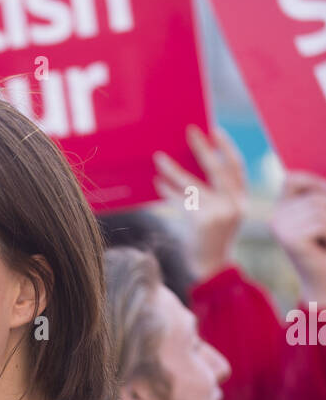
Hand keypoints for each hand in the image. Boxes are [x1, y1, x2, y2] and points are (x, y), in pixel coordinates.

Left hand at [153, 124, 246, 279]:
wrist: (211, 269)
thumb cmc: (210, 240)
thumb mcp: (219, 215)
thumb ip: (213, 194)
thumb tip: (189, 167)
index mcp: (241, 200)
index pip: (237, 167)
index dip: (227, 147)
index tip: (214, 131)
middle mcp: (234, 204)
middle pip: (218, 168)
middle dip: (202, 148)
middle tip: (189, 131)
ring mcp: (220, 213)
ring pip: (192, 184)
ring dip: (174, 170)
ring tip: (159, 158)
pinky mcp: (203, 221)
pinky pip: (182, 200)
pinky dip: (169, 191)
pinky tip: (158, 183)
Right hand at [271, 171, 325, 300]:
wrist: (325, 281)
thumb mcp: (321, 213)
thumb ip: (317, 194)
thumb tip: (303, 183)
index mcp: (280, 210)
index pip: (292, 179)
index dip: (314, 185)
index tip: (324, 207)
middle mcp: (275, 218)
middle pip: (313, 197)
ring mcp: (279, 229)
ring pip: (318, 209)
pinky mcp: (289, 239)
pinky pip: (320, 224)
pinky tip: (324, 245)